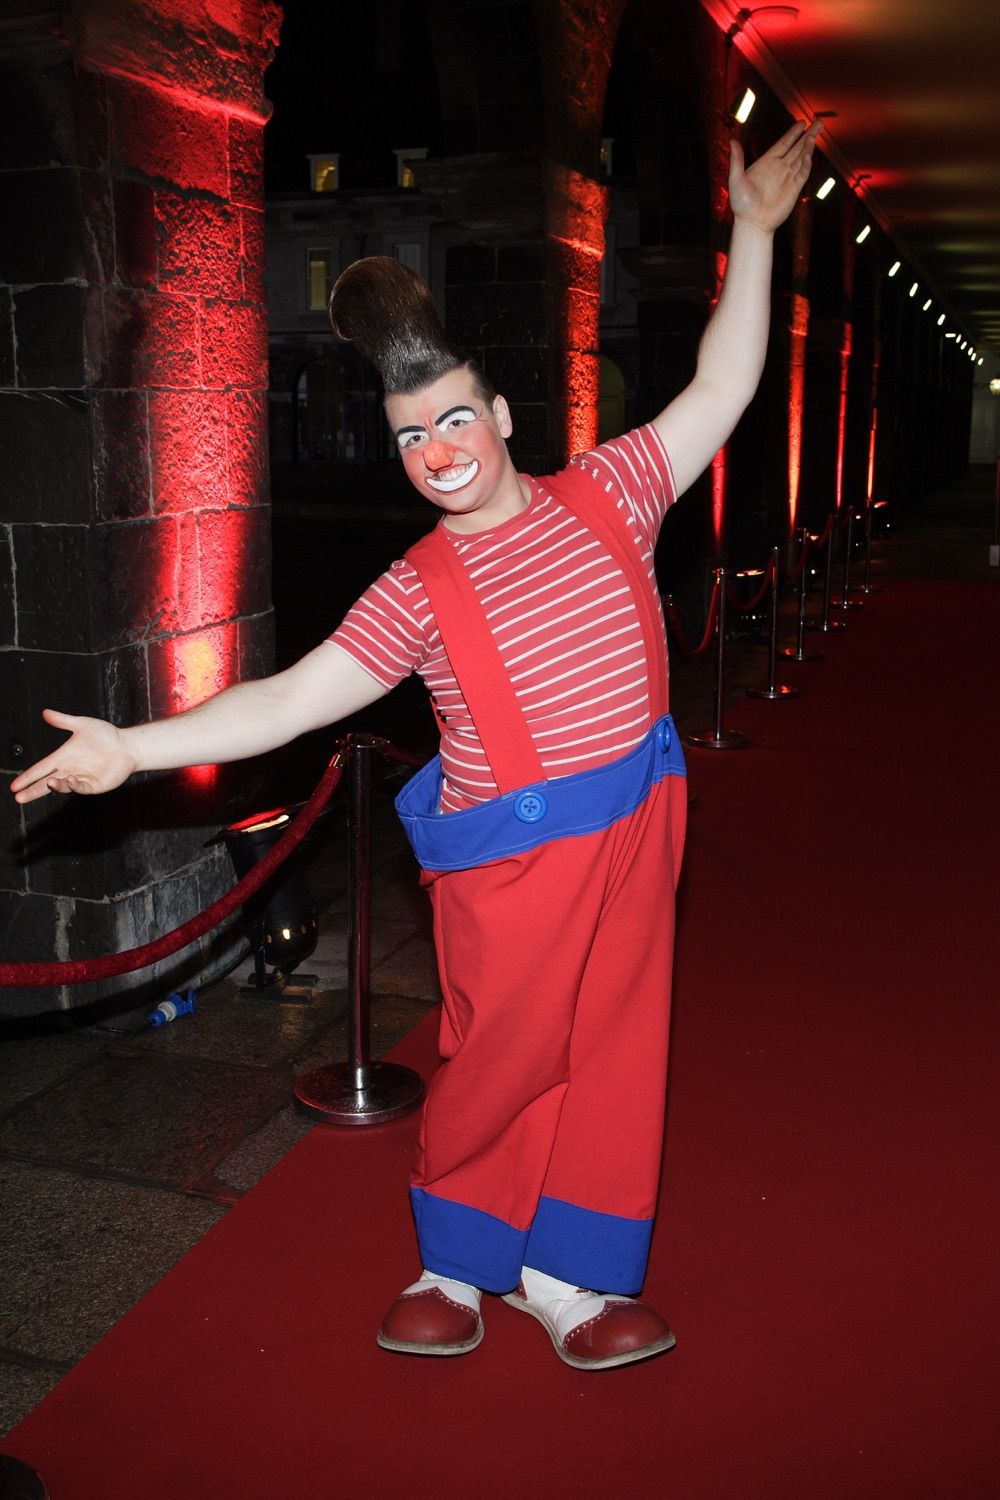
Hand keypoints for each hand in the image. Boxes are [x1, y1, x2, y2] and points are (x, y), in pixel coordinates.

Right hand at [10, 709, 138, 803]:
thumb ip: (63, 720)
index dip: (28, 777)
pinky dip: (74, 786)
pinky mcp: (94, 785)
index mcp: (63, 757)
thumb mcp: (82, 724)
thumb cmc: (106, 735)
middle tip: (19, 798)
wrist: (127, 744)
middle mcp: (69, 770)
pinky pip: (81, 788)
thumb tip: (45, 712)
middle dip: (33, 791)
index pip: (41, 769)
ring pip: (63, 786)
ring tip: (50, 782)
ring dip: (55, 786)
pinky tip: (70, 781)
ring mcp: (81, 779)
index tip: (15, 786)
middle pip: (46, 783)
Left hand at [728, 119, 821, 233]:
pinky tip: (808, 154)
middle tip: (818, 122)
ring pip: (802, 158)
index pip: (783, 144)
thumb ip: (736, 160)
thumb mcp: (735, 180)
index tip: (802, 123)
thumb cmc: (741, 204)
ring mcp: (788, 178)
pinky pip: (803, 173)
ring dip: (808, 146)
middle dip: (808, 135)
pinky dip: (806, 164)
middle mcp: (779, 168)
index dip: (793, 133)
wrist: (752, 224)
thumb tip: (732, 140)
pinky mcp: (794, 189)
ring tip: (815, 134)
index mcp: (767, 163)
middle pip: (797, 148)